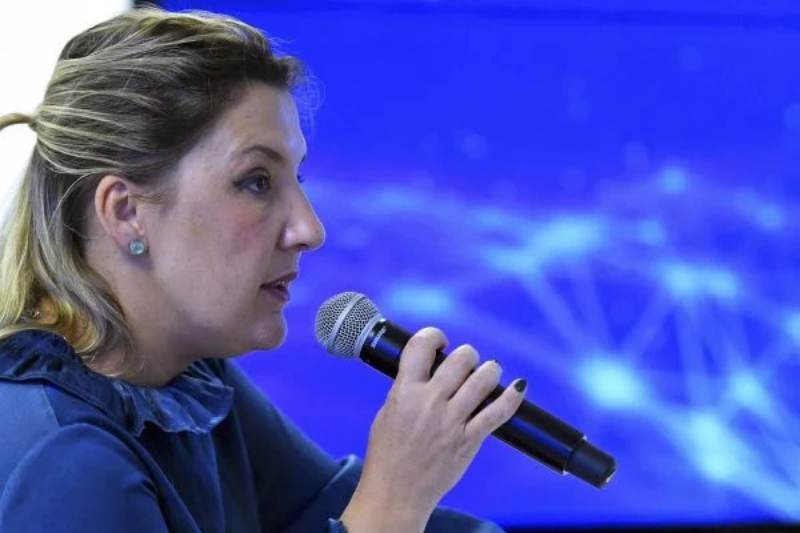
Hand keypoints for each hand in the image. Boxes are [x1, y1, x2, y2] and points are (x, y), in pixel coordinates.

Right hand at [340, 327, 526, 532]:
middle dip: (467, 355)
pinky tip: (517, 387)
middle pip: (461, 359)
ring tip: (489, 372)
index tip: (440, 341)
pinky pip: (498, 413)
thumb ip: (406, 388)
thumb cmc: (388, 454)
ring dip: (490, 370)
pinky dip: (512, 397)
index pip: (421, 346)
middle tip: (466, 362)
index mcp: (404, 392)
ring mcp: (452, 421)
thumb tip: (428, 368)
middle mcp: (430, 402)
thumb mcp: (387, 412)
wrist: (396, 492)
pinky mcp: (469, 440)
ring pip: (483, 379)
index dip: (434, 335)